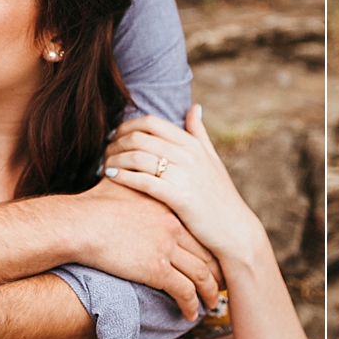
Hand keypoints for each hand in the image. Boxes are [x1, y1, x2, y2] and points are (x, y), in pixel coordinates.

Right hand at [63, 176, 222, 318]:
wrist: (78, 223)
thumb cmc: (91, 205)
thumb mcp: (122, 187)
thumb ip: (134, 185)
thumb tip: (125, 173)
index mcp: (169, 208)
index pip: (200, 232)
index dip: (211, 249)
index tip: (216, 261)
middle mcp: (174, 227)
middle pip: (207, 254)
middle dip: (217, 273)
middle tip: (222, 285)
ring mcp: (166, 248)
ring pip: (201, 275)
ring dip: (209, 293)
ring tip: (211, 304)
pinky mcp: (156, 269)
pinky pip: (184, 292)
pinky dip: (190, 305)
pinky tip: (189, 314)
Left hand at [103, 106, 265, 265]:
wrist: (234, 230)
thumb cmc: (220, 196)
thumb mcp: (212, 160)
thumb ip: (199, 133)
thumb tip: (194, 107)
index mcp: (192, 143)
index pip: (151, 122)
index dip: (127, 126)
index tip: (115, 137)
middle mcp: (188, 155)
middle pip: (139, 137)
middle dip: (116, 143)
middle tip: (105, 153)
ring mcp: (184, 175)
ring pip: (137, 157)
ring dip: (115, 160)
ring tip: (104, 167)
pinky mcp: (180, 197)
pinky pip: (143, 181)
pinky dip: (123, 176)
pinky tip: (111, 178)